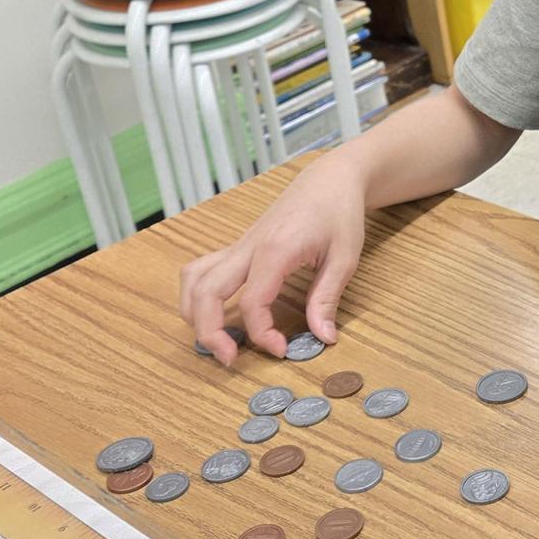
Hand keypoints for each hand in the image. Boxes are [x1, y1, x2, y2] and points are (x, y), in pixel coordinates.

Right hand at [178, 154, 366, 363]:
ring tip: (216, 339)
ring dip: (194, 312)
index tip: (281, 350)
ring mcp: (239, 245)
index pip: (251, 303)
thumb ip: (326, 299)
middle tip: (230, 359)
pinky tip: (214, 312)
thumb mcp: (344, 258)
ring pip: (193, 279)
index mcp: (274, 250)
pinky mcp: (238, 246)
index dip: (261, 334)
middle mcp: (247, 247)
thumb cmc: (339, 213)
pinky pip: (201, 269)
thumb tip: (323, 338)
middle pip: (205, 293)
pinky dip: (197, 293)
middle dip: (208, 332)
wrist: (330, 179)